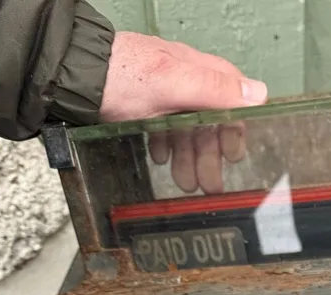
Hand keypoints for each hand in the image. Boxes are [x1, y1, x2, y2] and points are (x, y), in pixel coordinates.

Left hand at [100, 33, 267, 192]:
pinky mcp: (143, 108)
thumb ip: (214, 89)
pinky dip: (168, 150)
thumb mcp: (171, 83)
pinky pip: (164, 132)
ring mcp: (163, 95)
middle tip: (210, 185)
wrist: (73, 76)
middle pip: (209, 121)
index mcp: (196, 72)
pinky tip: (162, 161)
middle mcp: (183, 81)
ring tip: (187, 183)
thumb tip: (257, 93)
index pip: (232, 100)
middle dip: (211, 156)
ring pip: (187, 131)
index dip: (236, 130)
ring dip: (190, 160)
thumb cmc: (117, 75)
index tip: (234, 157)